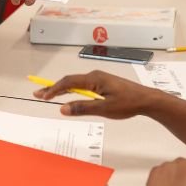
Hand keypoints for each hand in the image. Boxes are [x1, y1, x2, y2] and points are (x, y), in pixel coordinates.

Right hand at [33, 70, 158, 118]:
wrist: (147, 100)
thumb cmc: (128, 103)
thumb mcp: (104, 109)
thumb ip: (82, 108)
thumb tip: (62, 108)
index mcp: (93, 79)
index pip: (68, 82)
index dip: (54, 89)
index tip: (42, 96)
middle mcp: (94, 76)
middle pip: (69, 81)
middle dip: (54, 87)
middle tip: (38, 93)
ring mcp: (99, 79)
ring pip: (76, 83)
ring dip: (63, 89)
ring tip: (49, 95)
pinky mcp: (104, 84)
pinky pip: (84, 86)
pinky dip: (73, 90)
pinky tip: (70, 96)